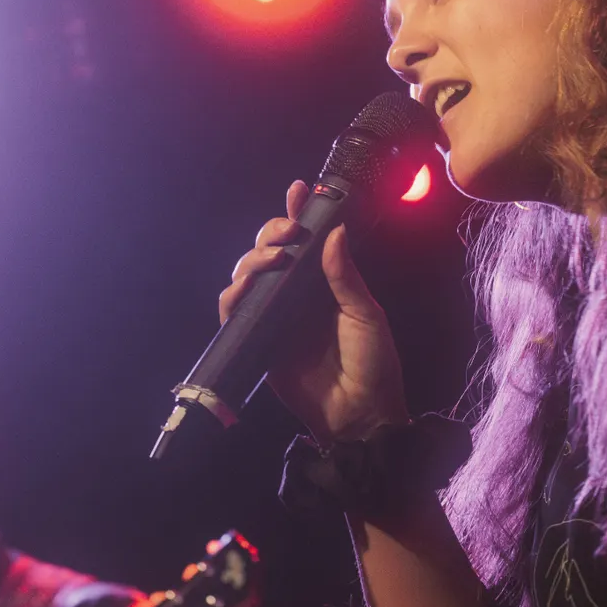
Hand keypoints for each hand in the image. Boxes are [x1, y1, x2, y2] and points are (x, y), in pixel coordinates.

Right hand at [219, 181, 409, 441]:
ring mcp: (275, 317)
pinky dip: (232, 296)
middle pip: (270, 251)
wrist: (360, 416)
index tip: (297, 190)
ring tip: (273, 258)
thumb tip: (334, 231)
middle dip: (271, 232)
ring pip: (248, 275)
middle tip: (287, 232)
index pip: (308, 240)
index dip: (297, 213)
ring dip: (252, 259)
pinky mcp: (258, 342)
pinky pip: (234, 313)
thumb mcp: (366, 315)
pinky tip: (243, 288)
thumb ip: (346, 277)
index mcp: (325, 284)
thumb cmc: (373, 363)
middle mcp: (297, 295)